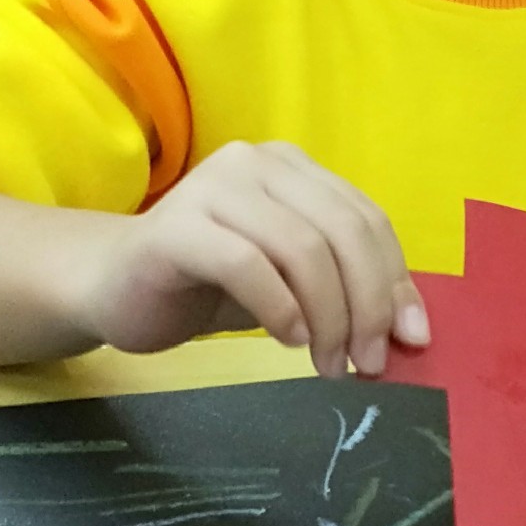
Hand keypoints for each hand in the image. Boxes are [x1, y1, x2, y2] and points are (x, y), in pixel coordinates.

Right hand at [75, 143, 429, 374]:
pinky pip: (247, 264)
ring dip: (328, 316)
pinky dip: (279, 308)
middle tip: (368, 363)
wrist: (113, 288)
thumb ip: (346, 289)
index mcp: (293, 168)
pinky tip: (288, 340)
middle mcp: (257, 162)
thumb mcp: (294, 284)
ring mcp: (213, 187)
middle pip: (342, 231)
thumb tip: (412, 331)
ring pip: (301, 248)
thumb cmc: (211, 285)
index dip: (396, 281)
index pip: (366, 219)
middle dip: (367, 305)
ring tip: (329, 363)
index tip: (411, 340)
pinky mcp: (175, 227)